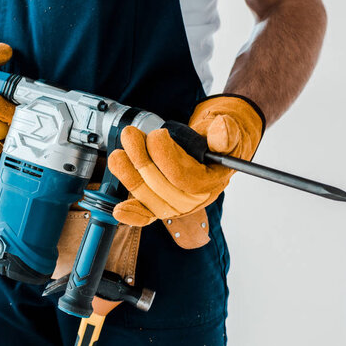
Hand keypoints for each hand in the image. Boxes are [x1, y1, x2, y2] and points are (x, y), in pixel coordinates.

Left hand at [108, 95, 264, 225]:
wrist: (211, 153)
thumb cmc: (215, 143)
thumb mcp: (227, 134)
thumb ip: (224, 134)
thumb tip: (222, 130)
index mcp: (209, 184)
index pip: (181, 177)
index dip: (164, 156)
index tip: (156, 135)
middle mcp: (191, 201)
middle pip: (159, 186)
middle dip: (140, 160)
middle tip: (130, 135)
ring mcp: (173, 207)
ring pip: (145, 196)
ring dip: (127, 174)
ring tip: (118, 154)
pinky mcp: (158, 207)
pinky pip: (144, 216)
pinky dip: (131, 213)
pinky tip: (119, 210)